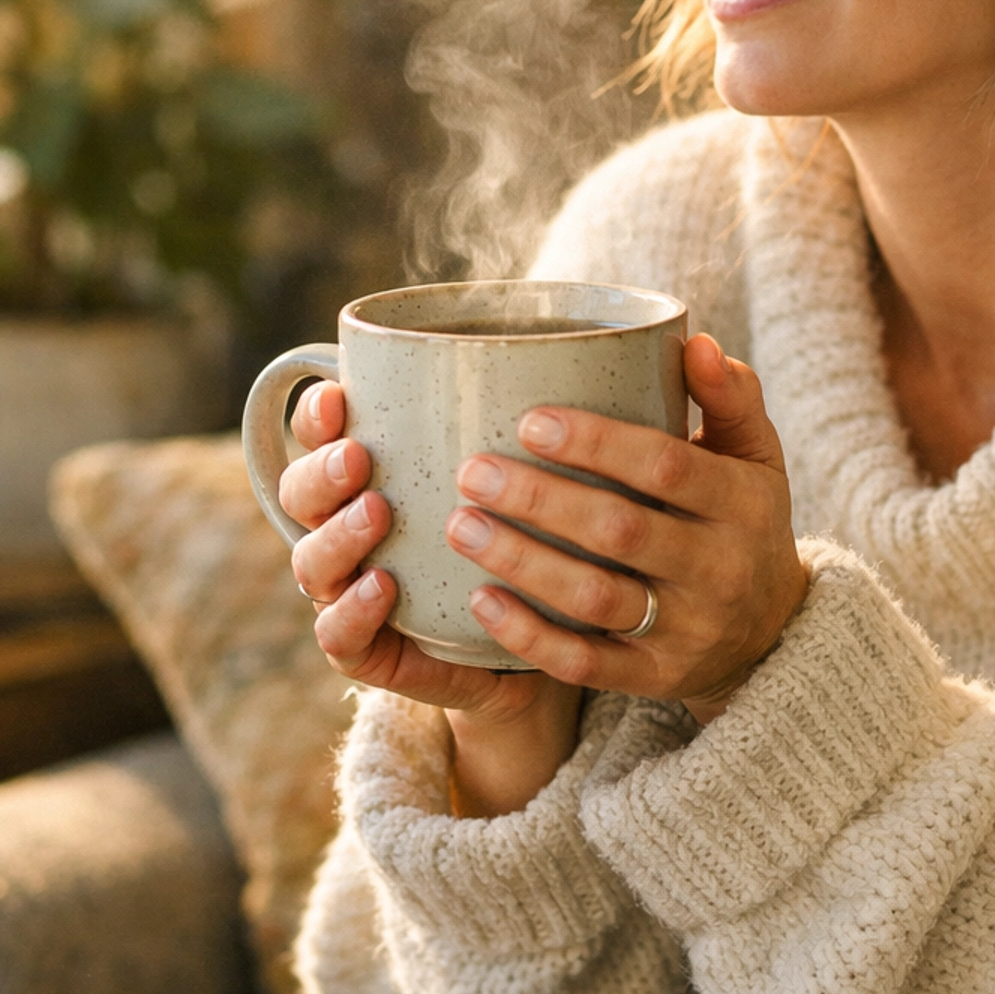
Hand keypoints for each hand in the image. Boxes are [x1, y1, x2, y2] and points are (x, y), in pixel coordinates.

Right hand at [278, 381, 582, 811]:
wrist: (561, 644)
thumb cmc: (571, 539)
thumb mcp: (588, 476)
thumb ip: (614, 415)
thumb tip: (691, 342)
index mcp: (389, 469)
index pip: (327, 430)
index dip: (318, 411)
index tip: (342, 392)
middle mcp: (360, 525)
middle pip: (303, 492)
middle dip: (320, 470)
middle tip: (360, 454)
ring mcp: (360, 589)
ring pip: (313, 563)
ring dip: (336, 537)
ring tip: (376, 513)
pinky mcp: (379, 651)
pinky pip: (342, 639)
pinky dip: (352, 615)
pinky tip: (384, 588)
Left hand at [445, 333, 807, 725]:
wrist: (773, 631)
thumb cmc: (744, 520)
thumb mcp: (756, 457)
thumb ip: (730, 397)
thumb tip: (696, 342)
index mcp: (741, 504)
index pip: (667, 468)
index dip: (598, 444)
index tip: (531, 421)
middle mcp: (719, 571)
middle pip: (620, 533)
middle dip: (540, 500)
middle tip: (472, 471)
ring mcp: (687, 631)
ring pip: (595, 600)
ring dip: (522, 563)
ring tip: (459, 527)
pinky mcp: (654, 678)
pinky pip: (585, 665)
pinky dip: (529, 637)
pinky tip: (479, 601)